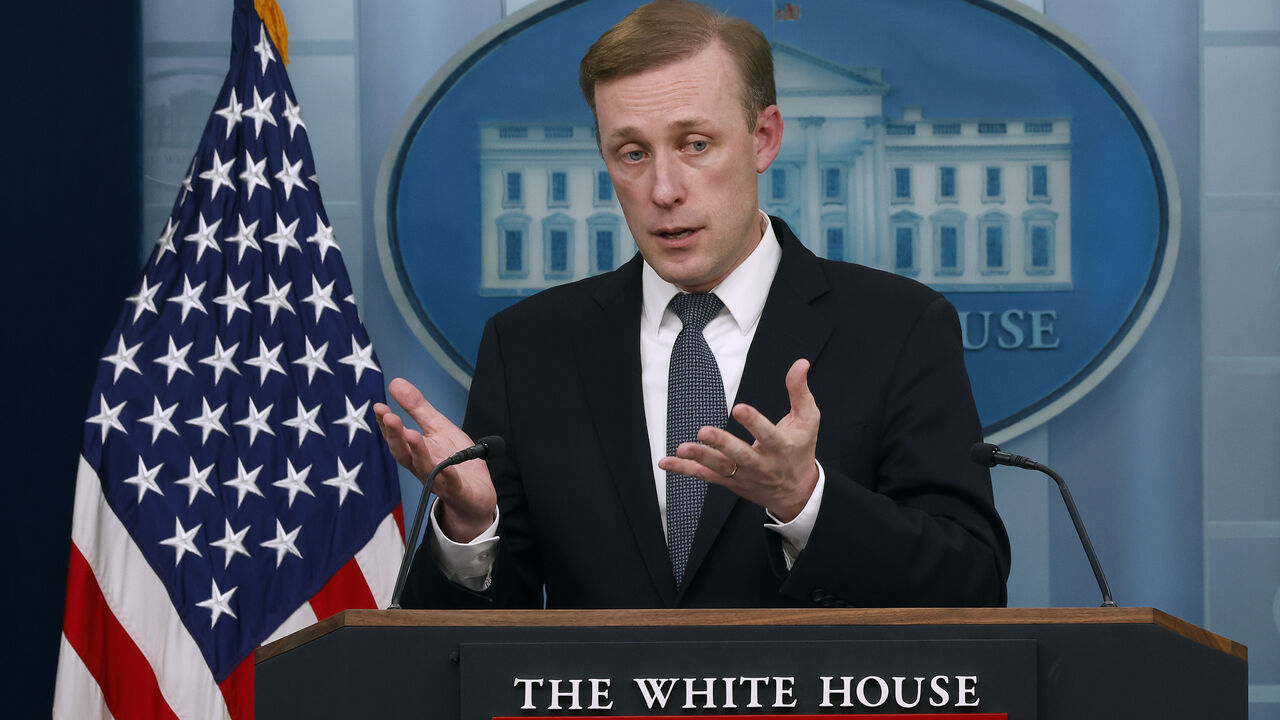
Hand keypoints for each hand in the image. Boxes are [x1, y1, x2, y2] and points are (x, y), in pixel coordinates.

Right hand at [373, 378, 497, 541]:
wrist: (475, 496)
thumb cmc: (455, 461)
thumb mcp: (438, 428)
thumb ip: (417, 408)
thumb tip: (395, 382)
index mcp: (417, 451)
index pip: (397, 437)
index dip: (386, 424)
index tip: (379, 407)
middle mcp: (423, 467)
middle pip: (405, 453)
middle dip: (395, 436)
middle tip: (389, 417)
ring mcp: (440, 480)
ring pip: (424, 467)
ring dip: (417, 452)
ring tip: (410, 434)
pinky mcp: (458, 491)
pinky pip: (452, 484)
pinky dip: (449, 475)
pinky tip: (447, 466)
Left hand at [658, 358, 819, 521]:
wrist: (796, 492)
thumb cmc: (801, 449)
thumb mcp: (808, 420)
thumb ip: (800, 391)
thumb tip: (800, 363)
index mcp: (782, 446)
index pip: (768, 434)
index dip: (754, 422)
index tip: (739, 408)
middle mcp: (762, 464)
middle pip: (740, 455)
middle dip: (722, 444)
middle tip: (704, 432)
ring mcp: (745, 476)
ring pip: (720, 468)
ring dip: (700, 458)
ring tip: (682, 448)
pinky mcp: (731, 482)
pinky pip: (706, 476)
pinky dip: (685, 470)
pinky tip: (666, 462)